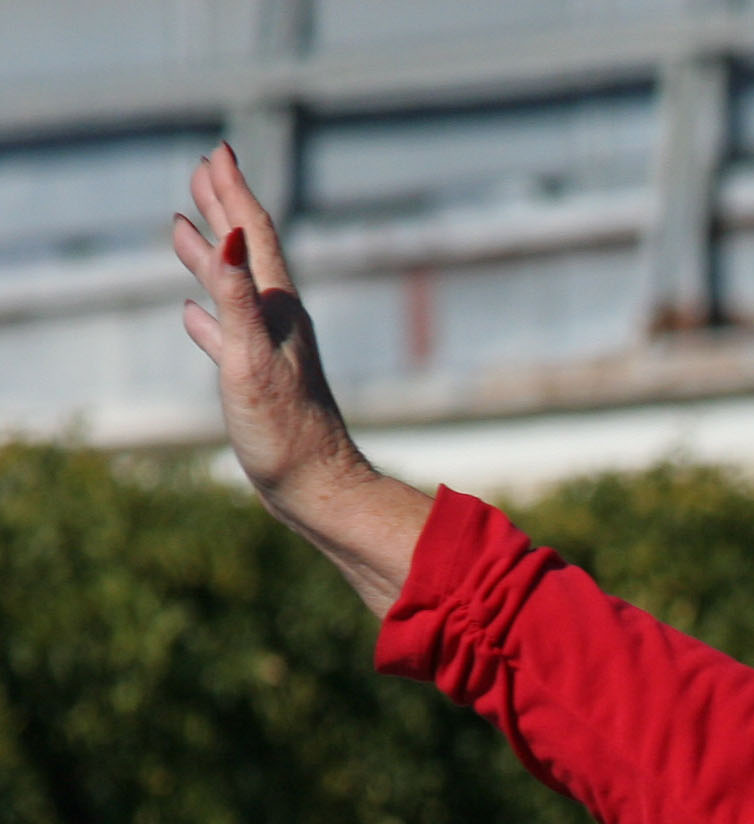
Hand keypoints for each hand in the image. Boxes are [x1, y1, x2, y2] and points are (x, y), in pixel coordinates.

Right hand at [173, 142, 428, 612]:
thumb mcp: (253, 359)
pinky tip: (190, 313)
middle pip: (247, 252)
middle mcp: (277, 324)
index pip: (255, 235)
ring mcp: (269, 352)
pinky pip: (226, 335)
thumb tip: (229, 237)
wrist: (318, 490)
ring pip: (234, 289)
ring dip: (209, 254)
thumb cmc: (287, 433)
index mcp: (277, 311)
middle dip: (223, 208)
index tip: (217, 152)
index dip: (234, 192)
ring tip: (184, 226)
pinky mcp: (259, 383)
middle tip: (203, 168)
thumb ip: (238, 298)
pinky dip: (207, 315)